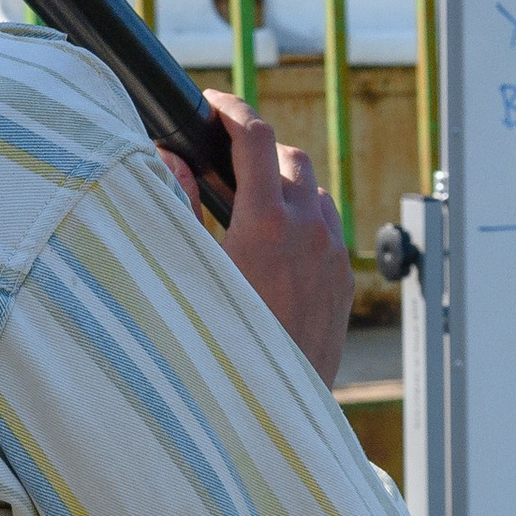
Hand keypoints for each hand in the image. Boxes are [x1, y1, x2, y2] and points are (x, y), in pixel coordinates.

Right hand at [160, 94, 351, 387]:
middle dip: (258, 150)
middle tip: (224, 161)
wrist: (268, 410)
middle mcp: (310, 233)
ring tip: (249, 204)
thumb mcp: (187, 271)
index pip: (255, 137)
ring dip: (286, 187)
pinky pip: (330, 231)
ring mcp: (333, 258)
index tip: (213, 105)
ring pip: (316, 195)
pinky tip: (276, 245)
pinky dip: (306, 221)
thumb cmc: (217, 347)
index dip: (232, 110)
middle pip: (291, 159)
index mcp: (268, 223)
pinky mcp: (344, 283)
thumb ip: (177, 207)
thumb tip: (171, 159)